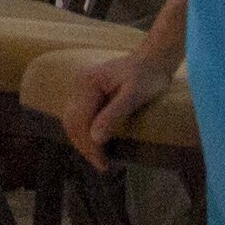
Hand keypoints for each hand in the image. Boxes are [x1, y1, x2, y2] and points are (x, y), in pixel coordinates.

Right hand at [61, 51, 162, 167]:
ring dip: (82, 140)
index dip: (89, 145)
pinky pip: (79, 115)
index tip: (103, 164)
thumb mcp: (134, 96)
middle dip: (84, 146)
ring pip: (72, 120)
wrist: (153, 59)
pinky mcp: (86, 91)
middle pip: (72, 121)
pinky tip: (95, 142)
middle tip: (101, 165)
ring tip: (98, 158)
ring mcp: (81, 86)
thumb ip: (113, 115)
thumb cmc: (148, 76)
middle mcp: (79, 83)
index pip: (81, 121)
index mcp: (88, 83)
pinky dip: (84, 131)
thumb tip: (94, 139)